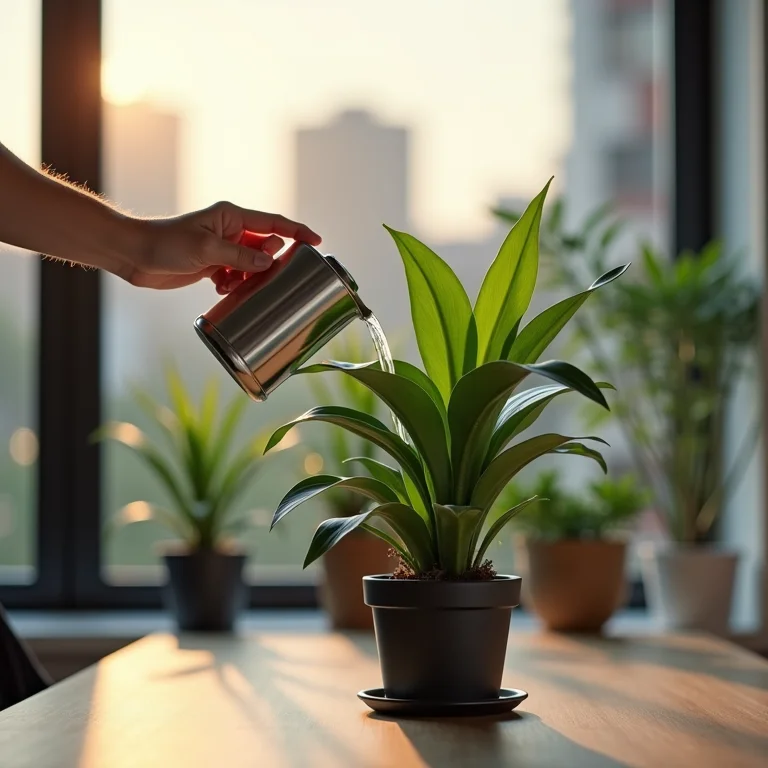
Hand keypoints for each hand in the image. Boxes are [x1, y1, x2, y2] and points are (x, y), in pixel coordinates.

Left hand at [126, 201, 320, 290]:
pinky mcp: (213, 265)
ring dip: (249, 277)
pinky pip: (236, 276)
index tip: (316, 242)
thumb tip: (269, 262)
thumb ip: (240, 256)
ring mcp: (222, 249)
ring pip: (252, 265)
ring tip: (234, 283)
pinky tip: (221, 288)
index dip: (297, 232)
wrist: (135, 255)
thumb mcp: (206, 249)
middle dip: (267, 262)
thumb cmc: (166, 243)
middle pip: (265, 247)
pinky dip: (234, 284)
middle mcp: (230, 231)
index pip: (273, 223)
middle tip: (259, 273)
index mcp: (232, 217)